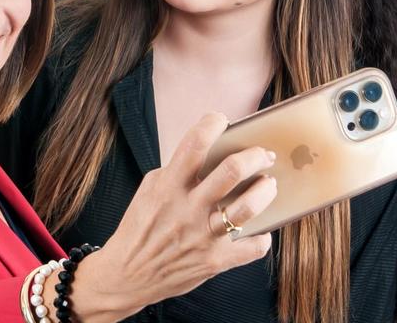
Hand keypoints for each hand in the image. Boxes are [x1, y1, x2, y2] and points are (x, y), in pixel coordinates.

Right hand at [64, 112, 277, 321]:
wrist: (127, 275)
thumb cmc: (141, 227)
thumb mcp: (150, 190)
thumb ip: (178, 172)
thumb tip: (212, 154)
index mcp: (168, 187)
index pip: (194, 145)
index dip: (212, 124)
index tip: (221, 120)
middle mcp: (187, 209)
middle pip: (231, 171)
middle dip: (255, 156)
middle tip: (264, 155)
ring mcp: (203, 236)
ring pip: (247, 208)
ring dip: (265, 191)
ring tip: (268, 185)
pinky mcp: (215, 261)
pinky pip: (252, 247)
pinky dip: (262, 237)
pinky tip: (259, 229)